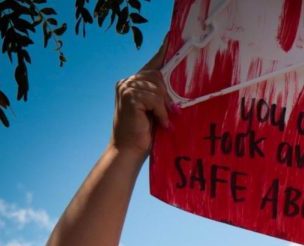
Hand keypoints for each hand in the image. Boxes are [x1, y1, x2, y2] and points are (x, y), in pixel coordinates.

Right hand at [111, 38, 170, 157]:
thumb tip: (176, 93)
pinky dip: (160, 112)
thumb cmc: (144, 134)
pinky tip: (159, 123)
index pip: (151, 65)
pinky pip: (154, 98)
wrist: (129, 151)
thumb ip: (161, 98)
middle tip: (169, 113)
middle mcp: (127, 82)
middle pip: (157, 75)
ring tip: (162, 121)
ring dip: (163, 106)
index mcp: (133, 84)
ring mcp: (126, 88)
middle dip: (166, 96)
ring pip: (157, 87)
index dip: (162, 51)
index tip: (171, 36)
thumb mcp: (155, 112)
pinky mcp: (129, 96)